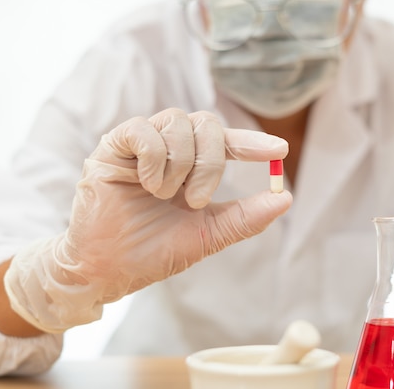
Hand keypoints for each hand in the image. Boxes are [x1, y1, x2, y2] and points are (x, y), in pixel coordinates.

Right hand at [4, 108, 292, 332]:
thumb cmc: (154, 252)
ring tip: (166, 196)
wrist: (108, 271)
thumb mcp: (208, 234)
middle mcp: (167, 149)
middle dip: (212, 162)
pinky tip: (148, 184)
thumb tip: (285, 198)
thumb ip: (245, 217)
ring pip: (177, 122)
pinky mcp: (112, 148)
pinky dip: (155, 157)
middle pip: (206, 123)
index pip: (225, 141)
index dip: (252, 142)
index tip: (280, 150)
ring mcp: (140, 146)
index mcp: (191, 166)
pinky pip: (143, 130)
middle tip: (197, 200)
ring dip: (181, 164)